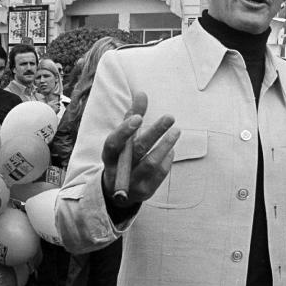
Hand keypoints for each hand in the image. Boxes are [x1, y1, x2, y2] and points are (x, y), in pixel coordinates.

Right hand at [101, 91, 179, 207]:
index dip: (124, 131)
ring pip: (151, 163)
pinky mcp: (147, 191)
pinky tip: (170, 149)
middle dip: (155, 132)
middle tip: (170, 117)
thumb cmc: (122, 157)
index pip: (113, 144)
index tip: (139, 117)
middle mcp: (118, 171)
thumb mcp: (123, 138)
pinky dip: (167, 158)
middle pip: (137, 151)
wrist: (119, 192)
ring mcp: (133, 183)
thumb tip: (141, 93)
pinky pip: (160, 172)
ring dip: (166, 145)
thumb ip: (132, 116)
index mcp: (109, 157)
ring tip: (176, 131)